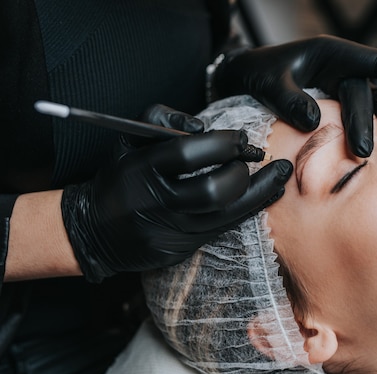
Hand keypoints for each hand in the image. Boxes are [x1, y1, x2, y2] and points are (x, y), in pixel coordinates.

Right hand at [61, 105, 292, 281]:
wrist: (97, 231)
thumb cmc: (120, 177)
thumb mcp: (127, 141)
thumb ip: (160, 120)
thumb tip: (201, 127)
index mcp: (142, 170)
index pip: (188, 154)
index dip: (221, 144)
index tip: (240, 138)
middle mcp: (158, 203)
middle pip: (213, 190)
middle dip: (240, 173)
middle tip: (252, 158)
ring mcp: (172, 230)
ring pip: (226, 215)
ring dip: (259, 192)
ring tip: (278, 175)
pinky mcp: (181, 249)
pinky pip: (225, 229)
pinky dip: (250, 209)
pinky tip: (268, 194)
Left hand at [213, 35, 376, 156]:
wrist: (244, 79)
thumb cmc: (256, 73)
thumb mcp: (267, 80)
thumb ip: (288, 97)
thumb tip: (313, 121)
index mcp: (332, 55)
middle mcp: (342, 72)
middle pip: (372, 94)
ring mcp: (340, 92)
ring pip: (374, 108)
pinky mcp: (335, 110)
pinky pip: (359, 122)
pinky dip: (376, 134)